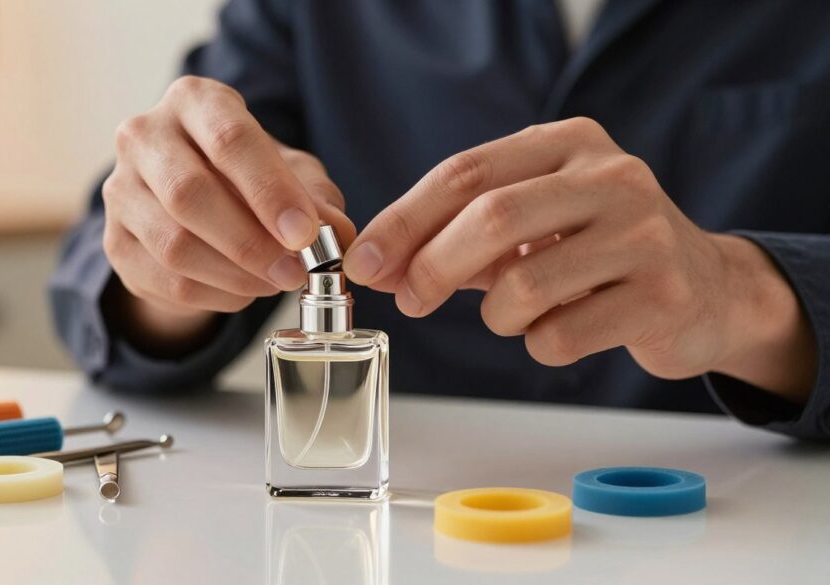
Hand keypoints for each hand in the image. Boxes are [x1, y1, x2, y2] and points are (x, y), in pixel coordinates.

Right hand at [102, 76, 354, 348]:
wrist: (197, 204)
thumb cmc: (251, 178)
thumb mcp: (293, 176)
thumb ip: (317, 199)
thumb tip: (335, 233)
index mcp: (194, 101)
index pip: (228, 139)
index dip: (269, 190)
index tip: (304, 234)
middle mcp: (144, 136)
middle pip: (189, 193)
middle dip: (251, 242)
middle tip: (294, 272)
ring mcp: (120, 190)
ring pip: (174, 245)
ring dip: (235, 276)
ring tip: (275, 283)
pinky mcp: (114, 242)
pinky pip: (166, 281)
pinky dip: (215, 295)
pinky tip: (245, 291)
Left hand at [345, 117, 814, 400]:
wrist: (707, 288)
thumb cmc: (597, 252)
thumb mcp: (531, 225)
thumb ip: (457, 237)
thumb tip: (378, 267)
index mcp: (570, 143)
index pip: (466, 172)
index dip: (405, 220)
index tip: (365, 259)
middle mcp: (612, 177)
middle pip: (491, 217)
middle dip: (432, 266)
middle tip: (409, 301)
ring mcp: (645, 234)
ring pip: (524, 286)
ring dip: (497, 316)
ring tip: (515, 315)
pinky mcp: (663, 297)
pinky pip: (560, 336)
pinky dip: (539, 344)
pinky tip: (561, 329)